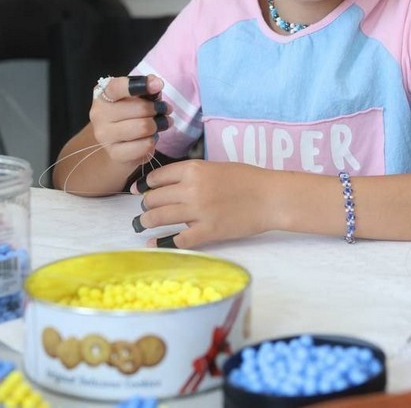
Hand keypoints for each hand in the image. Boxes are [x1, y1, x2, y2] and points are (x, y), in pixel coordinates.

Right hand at [90, 74, 171, 166]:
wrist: (117, 142)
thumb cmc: (128, 113)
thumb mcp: (135, 96)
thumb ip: (145, 87)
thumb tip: (155, 83)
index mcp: (102, 94)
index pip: (118, 87)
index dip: (141, 85)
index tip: (158, 85)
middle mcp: (98, 114)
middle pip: (140, 109)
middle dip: (158, 109)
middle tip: (164, 110)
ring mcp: (104, 136)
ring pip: (144, 127)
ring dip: (159, 125)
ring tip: (162, 123)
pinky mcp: (114, 153)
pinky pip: (145, 145)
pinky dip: (153, 140)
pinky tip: (151, 138)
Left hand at [133, 160, 274, 248]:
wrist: (270, 197)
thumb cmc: (247, 179)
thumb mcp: (216, 167)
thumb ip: (193, 175)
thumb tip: (171, 185)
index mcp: (194, 169)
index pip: (158, 177)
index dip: (146, 185)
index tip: (140, 191)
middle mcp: (191, 189)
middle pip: (155, 198)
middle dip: (145, 205)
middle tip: (144, 210)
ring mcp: (198, 211)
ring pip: (160, 217)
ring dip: (147, 221)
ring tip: (142, 224)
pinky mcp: (208, 231)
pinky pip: (178, 239)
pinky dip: (163, 242)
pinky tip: (154, 244)